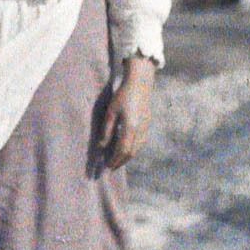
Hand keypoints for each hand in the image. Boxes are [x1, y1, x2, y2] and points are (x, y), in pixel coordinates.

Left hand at [98, 55, 155, 169]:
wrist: (140, 83)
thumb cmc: (123, 95)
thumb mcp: (111, 111)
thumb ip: (107, 130)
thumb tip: (101, 146)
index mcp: (131, 127)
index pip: (122, 150)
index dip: (115, 160)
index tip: (107, 166)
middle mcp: (140, 130)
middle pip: (131, 153)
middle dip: (121, 162)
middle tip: (111, 167)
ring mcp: (146, 128)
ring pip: (138, 149)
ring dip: (127, 156)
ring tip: (118, 160)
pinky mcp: (147, 124)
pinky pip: (141, 142)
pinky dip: (133, 149)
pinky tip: (126, 148)